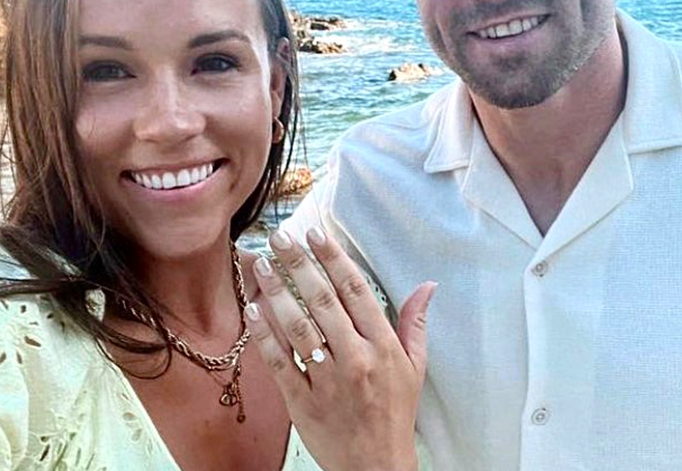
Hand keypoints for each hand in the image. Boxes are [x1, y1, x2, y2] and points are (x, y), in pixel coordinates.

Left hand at [246, 227, 435, 470]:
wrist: (376, 466)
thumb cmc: (396, 413)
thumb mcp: (415, 367)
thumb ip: (414, 324)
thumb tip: (427, 286)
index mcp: (383, 347)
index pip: (356, 291)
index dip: (334, 258)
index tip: (316, 233)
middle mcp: (355, 359)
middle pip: (323, 301)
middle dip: (299, 265)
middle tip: (280, 237)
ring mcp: (327, 380)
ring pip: (297, 327)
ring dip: (276, 292)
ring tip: (261, 264)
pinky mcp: (302, 401)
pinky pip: (279, 363)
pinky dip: (265, 335)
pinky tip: (254, 310)